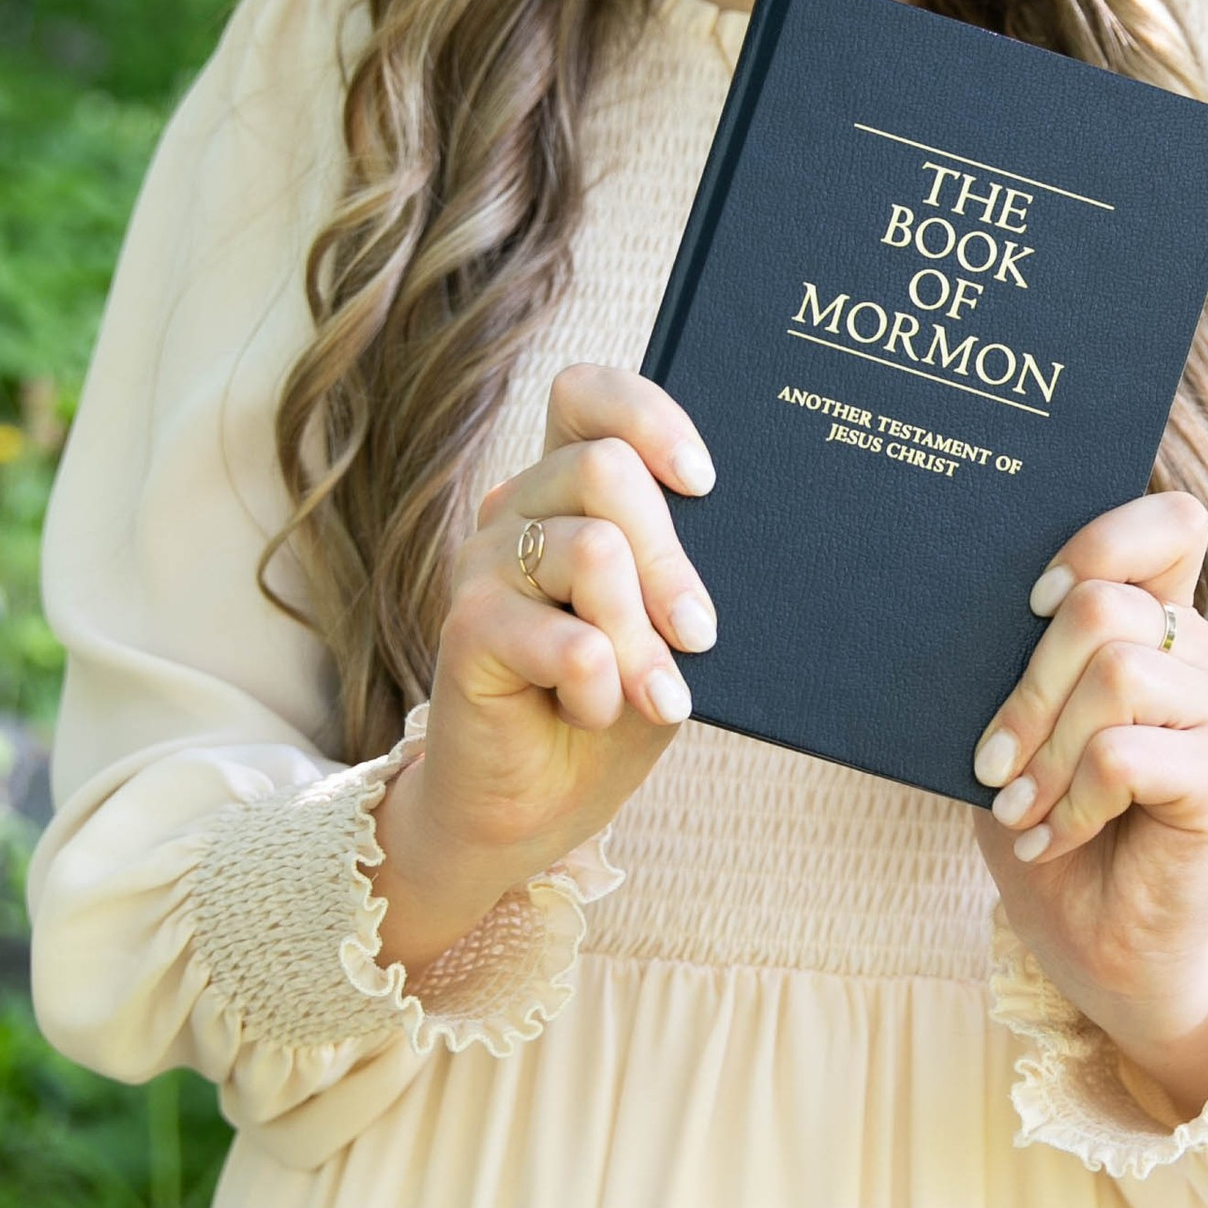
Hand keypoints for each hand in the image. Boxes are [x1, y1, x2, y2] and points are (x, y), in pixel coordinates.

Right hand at [370, 364, 716, 983]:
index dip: (647, 415)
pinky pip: (567, 638)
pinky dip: (601, 685)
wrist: (524, 811)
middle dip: (671, 558)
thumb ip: (680, 579)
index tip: (702, 480)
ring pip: (592, 548)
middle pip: (604, 468)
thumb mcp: (663, 636)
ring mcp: (481, 568)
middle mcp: (513, 512)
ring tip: (654, 694)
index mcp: (562, 493)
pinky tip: (592, 713)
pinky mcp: (466, 632)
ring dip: (642, 635)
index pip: (586, 397)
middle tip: (701, 635)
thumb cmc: (605, 711)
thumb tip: (741, 539)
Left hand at [970, 490, 1207, 1121]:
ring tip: (1019, 804)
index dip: (1099, 542)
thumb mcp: (1016, 728)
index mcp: (1156, 625)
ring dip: (1044, 749)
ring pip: (1116, 673)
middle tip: (993, 759)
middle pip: (1106, 604)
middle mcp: (1200, 657)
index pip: (1171, 523)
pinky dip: (1069, 801)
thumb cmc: (1047, 824)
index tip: (1031, 601)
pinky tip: (1050, 836)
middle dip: (1027, 686)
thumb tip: (964, 601)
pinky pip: (1125, 754)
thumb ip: (1016, 659)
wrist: (1094, 945)